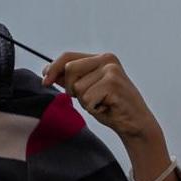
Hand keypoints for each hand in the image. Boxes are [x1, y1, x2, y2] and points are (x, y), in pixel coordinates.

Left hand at [42, 51, 160, 142]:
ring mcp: (111, 70)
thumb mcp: (87, 90)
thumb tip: (47, 71)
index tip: (45, 81)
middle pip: (70, 69)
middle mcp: (107, 59)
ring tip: (101, 103)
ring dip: (85, 102)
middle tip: (90, 99)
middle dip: (72, 89)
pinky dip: (93, 108)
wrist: (135, 123)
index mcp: (100, 58)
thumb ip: (70, 79)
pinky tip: (106, 108)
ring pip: (77, 87)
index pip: (68, 56)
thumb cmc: (111, 107)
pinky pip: (87, 98)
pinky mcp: (113, 84)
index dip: (53, 68)